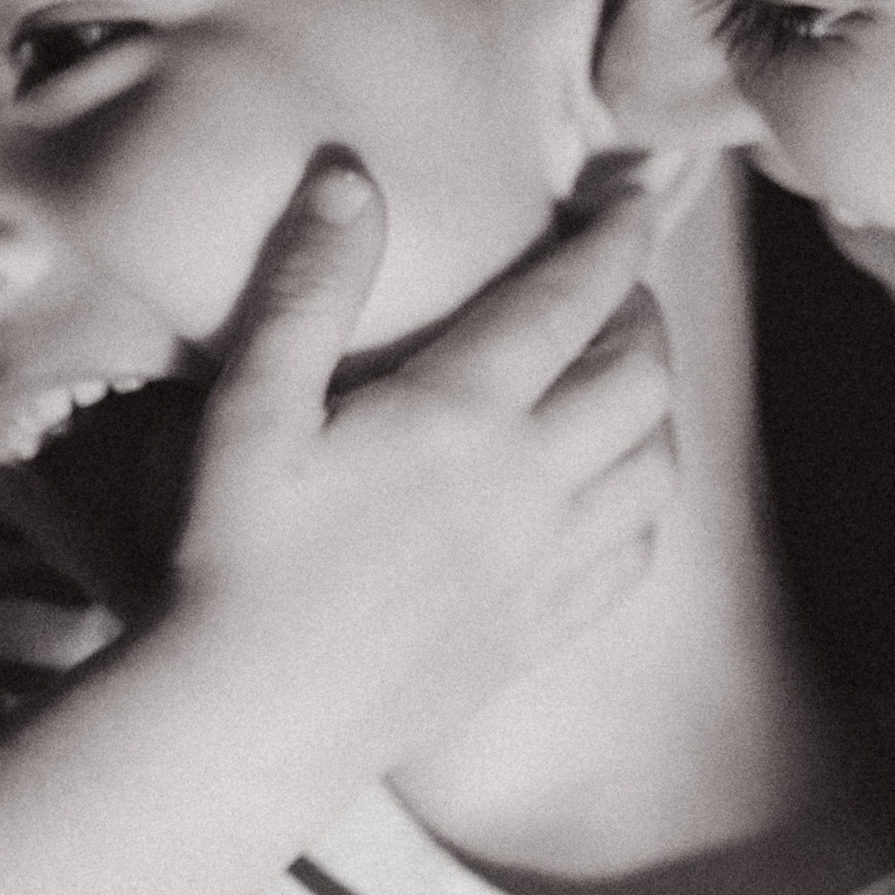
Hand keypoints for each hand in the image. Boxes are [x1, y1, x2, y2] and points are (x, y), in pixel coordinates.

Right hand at [161, 144, 682, 741]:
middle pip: (642, 378)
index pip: (573, 300)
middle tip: (617, 292)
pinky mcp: (542, 630)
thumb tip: (351, 175)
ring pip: (657, 467)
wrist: (253, 720)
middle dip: (645, 317)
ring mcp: (547, 564)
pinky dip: (646, 505)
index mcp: (463, 415)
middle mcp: (531, 484)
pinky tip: (615, 490)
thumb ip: (308, 288)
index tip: (632, 198)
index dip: (614, 239)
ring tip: (623, 381)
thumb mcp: (251, 410)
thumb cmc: (237, 556)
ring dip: (657, 409)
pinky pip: (637, 555)